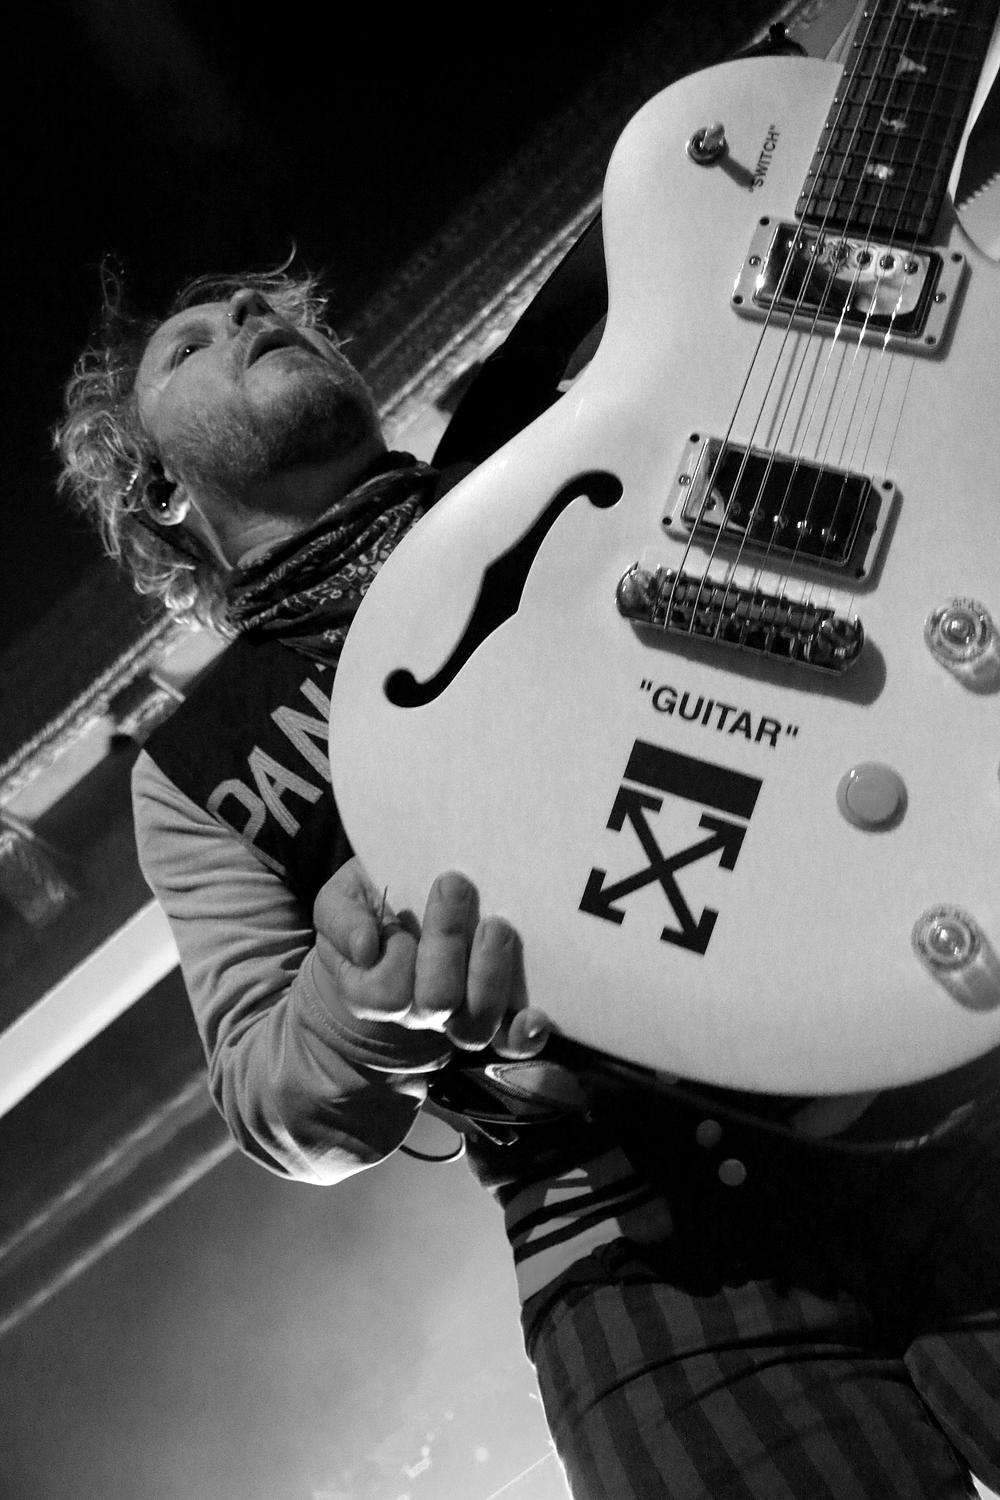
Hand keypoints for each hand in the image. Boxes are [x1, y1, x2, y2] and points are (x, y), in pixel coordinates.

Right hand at [314, 859, 549, 1055]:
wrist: (402, 915)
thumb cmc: (370, 908)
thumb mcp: (341, 902)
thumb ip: (341, 919)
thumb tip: (366, 946)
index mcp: (373, 990)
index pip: (386, 993)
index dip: (397, 955)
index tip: (401, 909)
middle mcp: (418, 1012)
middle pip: (436, 1000)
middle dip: (447, 941)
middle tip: (454, 885)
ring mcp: (459, 1015)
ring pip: (475, 1023)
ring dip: (489, 972)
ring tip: (495, 924)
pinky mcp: (497, 1013)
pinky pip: (511, 1041)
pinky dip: (523, 1033)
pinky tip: (533, 1015)